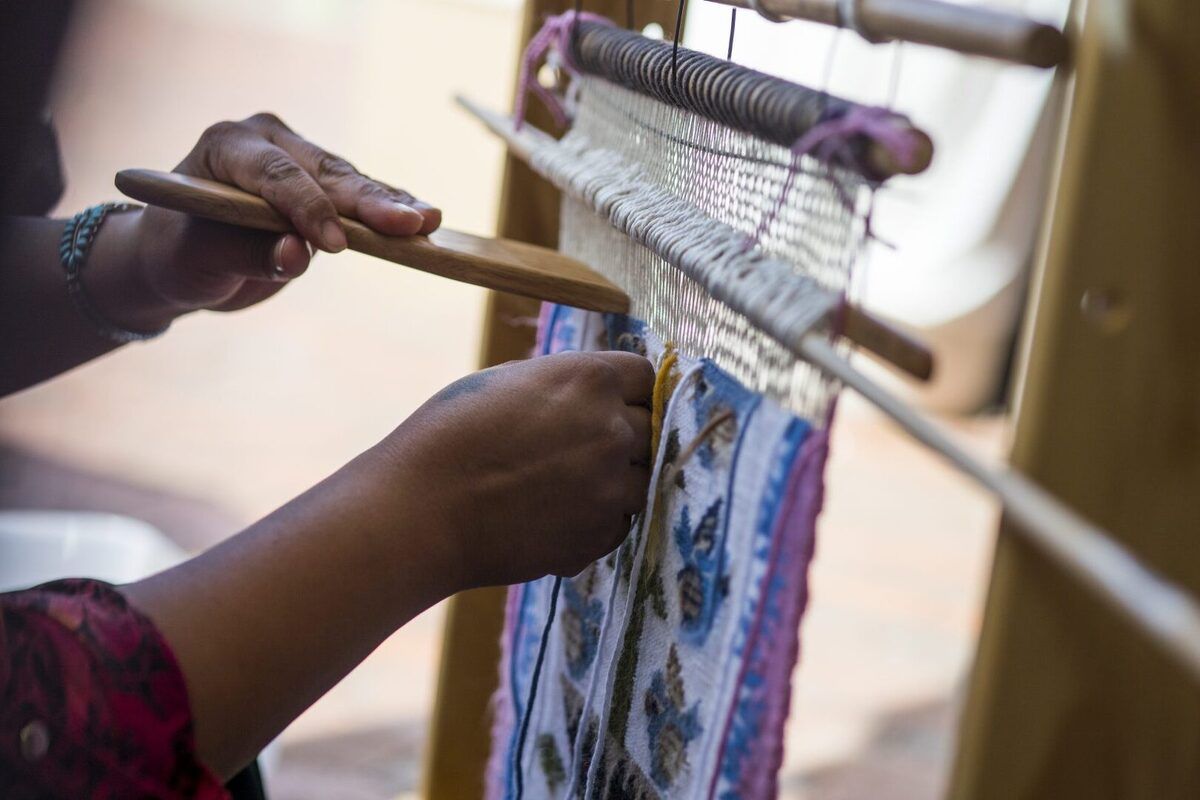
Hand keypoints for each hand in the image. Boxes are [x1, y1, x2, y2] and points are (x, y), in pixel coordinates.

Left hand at [98, 112, 440, 328]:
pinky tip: (426, 220)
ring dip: (390, 206)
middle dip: (368, 202)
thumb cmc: (181, 254)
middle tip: (409, 223)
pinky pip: (359, 197)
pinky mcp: (323, 184)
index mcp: (227, 146)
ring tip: (429, 221)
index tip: (337, 245)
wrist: (181, 257)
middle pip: (324, 173)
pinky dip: (390, 211)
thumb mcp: (202, 259)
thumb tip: (298, 255)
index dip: (309, 208)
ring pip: (349, 182)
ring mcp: (298, 158)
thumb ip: (250, 255)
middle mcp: (267, 140)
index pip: (276, 175)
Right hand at [383, 351, 654, 587]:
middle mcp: (612, 429)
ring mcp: (612, 486)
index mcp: (589, 379)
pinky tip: (555, 516)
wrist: (422, 511)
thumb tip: (595, 393)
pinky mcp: (600, 534)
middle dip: (625, 437)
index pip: (645, 376)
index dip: (630, 391)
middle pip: (652, 428)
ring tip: (566, 487)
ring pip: (644, 480)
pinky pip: (620, 522)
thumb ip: (565, 385)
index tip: (616, 403)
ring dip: (618, 483)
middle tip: (583, 450)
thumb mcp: (510, 382)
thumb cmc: (450, 436)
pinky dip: (599, 521)